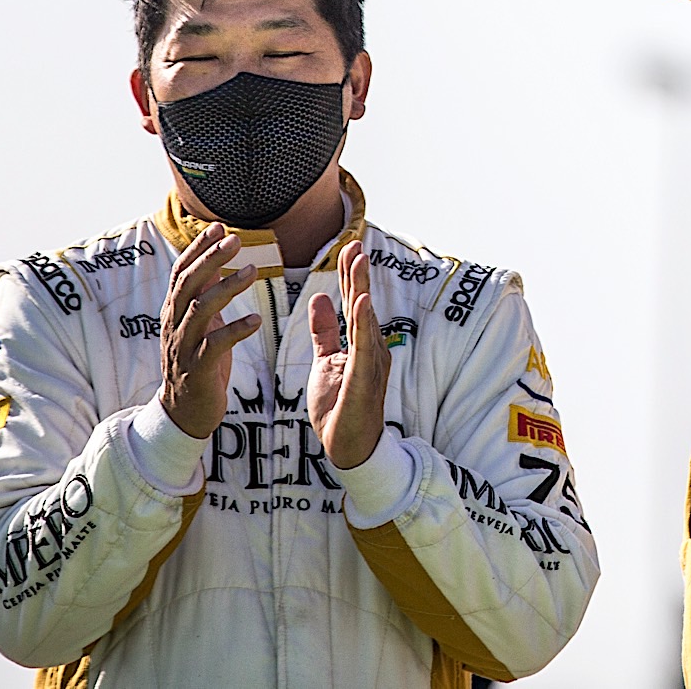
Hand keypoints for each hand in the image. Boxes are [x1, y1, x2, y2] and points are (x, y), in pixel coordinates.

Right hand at [158, 225, 263, 438]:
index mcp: (174, 312)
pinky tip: (257, 320)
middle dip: (210, 259)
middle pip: (187, 285)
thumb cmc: (198, 360)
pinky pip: (215, 347)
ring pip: (200, 311)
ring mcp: (183, 348)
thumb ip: (204, 292)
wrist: (183, 411)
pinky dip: (236, 331)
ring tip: (253, 271)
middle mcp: (174, 326)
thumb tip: (215, 257)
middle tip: (236, 239)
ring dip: (226, 288)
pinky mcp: (198, 370)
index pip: (181, 273)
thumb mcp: (200, 322)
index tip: (218, 226)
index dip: (197, 249)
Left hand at [306, 241, 389, 469]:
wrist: (347, 447)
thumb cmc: (340, 406)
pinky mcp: (364, 380)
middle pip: (363, 304)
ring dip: (362, 289)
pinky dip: (362, 323)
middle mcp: (371, 348)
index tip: (348, 247)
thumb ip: (325, 331)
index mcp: (360, 343)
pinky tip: (361, 302)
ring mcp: (370, 363)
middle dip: (358, 274)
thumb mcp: (325, 361)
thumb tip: (319, 298)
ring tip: (358, 261)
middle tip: (355, 243)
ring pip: (365, 320)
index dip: (350, 275)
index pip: (354, 302)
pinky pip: (364, 348)